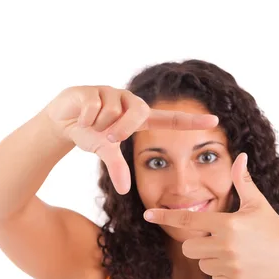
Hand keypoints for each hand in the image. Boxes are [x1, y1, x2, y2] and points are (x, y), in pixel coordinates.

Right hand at [44, 85, 218, 193]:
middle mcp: (130, 102)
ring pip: (111, 112)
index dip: (192, 121)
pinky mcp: (93, 88)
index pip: (171, 119)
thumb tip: (124, 190)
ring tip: (91, 124)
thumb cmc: (90, 135)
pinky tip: (81, 117)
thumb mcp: (105, 151)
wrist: (63, 121)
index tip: (215, 121)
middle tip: (107, 136)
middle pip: (137, 112)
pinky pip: (93, 108)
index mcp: (140, 117)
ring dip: (97, 125)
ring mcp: (112, 93)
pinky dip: (84, 119)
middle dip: (120, 128)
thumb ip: (117, 167)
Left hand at [143, 153, 278, 278]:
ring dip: (211, 258)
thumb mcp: (257, 203)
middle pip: (188, 247)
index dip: (165, 216)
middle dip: (198, 243)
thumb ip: (242, 182)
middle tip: (217, 239)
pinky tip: (241, 265)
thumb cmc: (274, 227)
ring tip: (235, 252)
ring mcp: (230, 267)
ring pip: (201, 263)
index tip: (147, 214)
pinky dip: (223, 273)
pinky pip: (215, 278)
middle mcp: (225, 246)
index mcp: (227, 224)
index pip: (188, 219)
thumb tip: (239, 157)